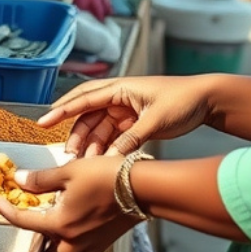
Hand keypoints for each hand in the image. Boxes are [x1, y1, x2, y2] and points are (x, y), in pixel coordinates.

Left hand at [0, 156, 139, 251]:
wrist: (142, 188)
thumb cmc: (106, 177)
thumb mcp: (69, 172)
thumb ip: (41, 180)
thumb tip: (19, 179)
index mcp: (59, 224)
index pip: (23, 222)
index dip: (5, 211)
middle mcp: (72, 241)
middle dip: (32, 246)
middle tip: (26, 231)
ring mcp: (89, 247)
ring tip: (46, 247)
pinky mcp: (104, 245)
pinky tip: (72, 251)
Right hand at [37, 75, 213, 156]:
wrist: (207, 100)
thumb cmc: (183, 101)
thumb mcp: (157, 120)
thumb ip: (133, 139)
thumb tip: (111, 157)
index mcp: (121, 88)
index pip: (85, 99)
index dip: (62, 110)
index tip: (43, 121)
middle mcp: (119, 97)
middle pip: (88, 116)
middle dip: (76, 135)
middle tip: (68, 155)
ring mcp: (126, 111)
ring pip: (100, 129)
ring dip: (91, 145)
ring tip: (84, 163)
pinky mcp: (134, 123)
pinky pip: (113, 136)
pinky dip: (106, 148)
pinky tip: (101, 161)